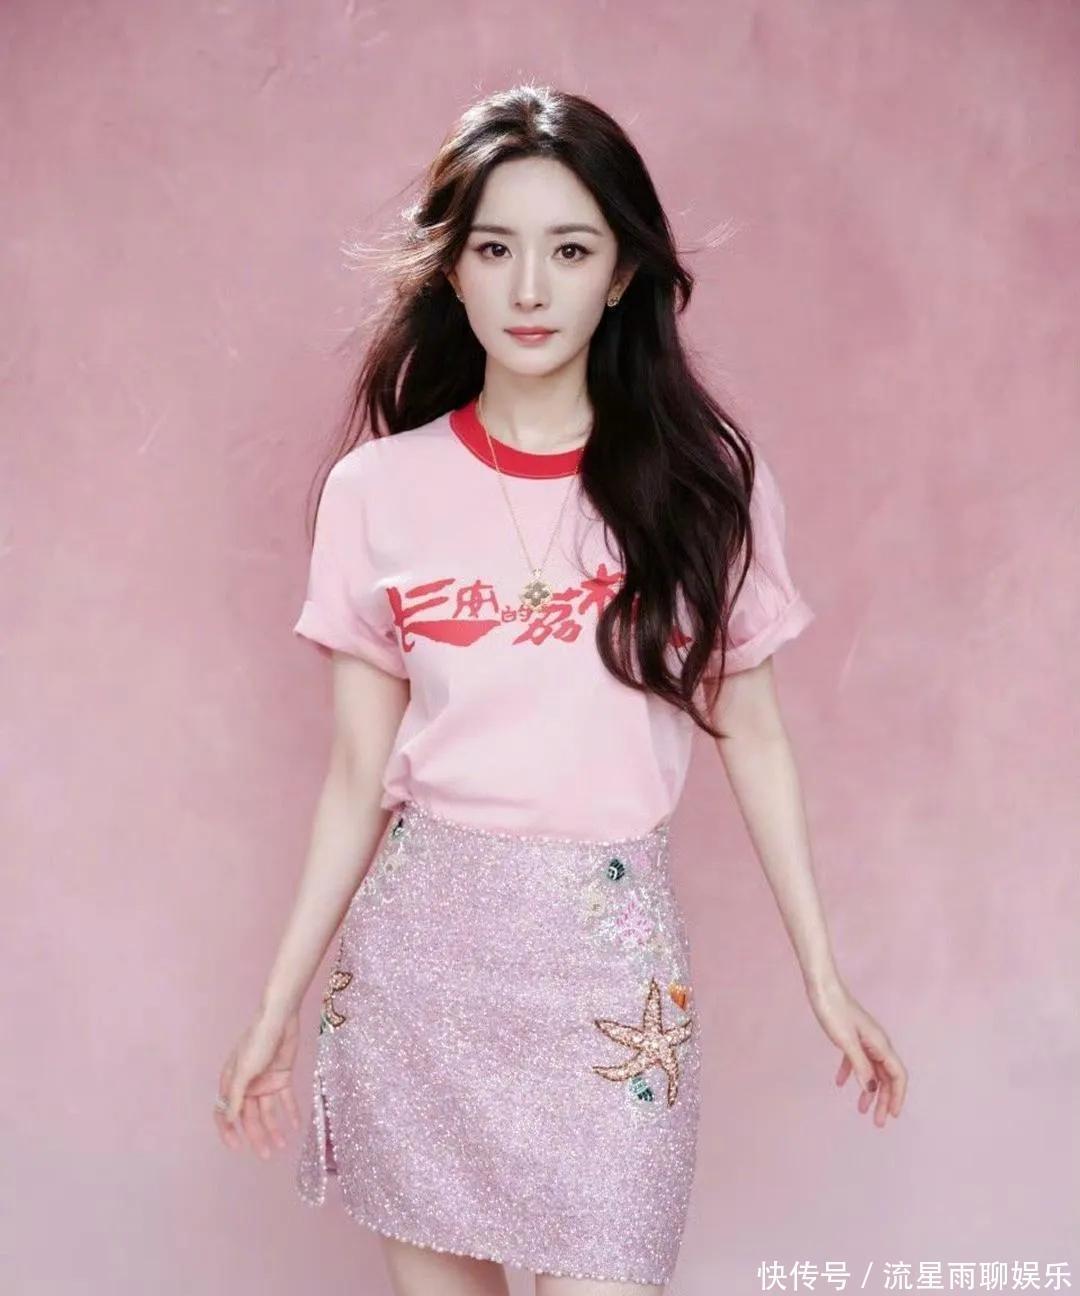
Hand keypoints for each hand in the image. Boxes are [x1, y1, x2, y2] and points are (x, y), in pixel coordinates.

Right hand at [213, 1007, 301, 1157]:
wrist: (281, 1018)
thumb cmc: (257, 1041)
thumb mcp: (243, 1069)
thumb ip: (236, 1095)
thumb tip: (227, 1119)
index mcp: (231, 1083)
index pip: (225, 1113)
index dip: (228, 1131)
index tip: (237, 1147)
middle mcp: (247, 1086)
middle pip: (249, 1117)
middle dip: (256, 1136)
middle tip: (266, 1154)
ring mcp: (264, 1082)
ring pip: (268, 1112)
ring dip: (274, 1128)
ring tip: (282, 1145)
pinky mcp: (281, 1077)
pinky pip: (285, 1100)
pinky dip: (290, 1112)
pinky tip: (296, 1126)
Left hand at [805, 976, 906, 1126]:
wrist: (821, 987)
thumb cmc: (833, 1011)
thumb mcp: (846, 1042)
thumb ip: (860, 1066)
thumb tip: (871, 1089)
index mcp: (880, 1044)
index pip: (897, 1075)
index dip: (898, 1096)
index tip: (892, 1115)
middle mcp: (876, 1043)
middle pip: (886, 1076)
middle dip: (883, 1100)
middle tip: (877, 1122)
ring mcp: (864, 1039)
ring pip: (872, 1070)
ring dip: (868, 1090)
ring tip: (861, 1109)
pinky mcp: (851, 1036)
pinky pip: (856, 1060)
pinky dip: (852, 1073)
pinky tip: (840, 1083)